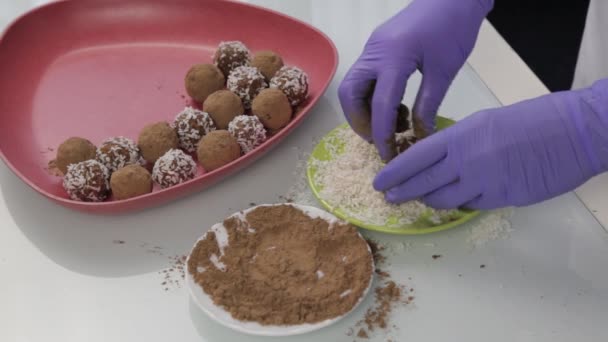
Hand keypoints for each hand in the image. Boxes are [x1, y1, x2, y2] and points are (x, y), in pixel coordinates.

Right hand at [338, 0, 492, 160]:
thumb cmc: (454, 29)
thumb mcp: (444, 72)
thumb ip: (428, 106)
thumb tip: (420, 137)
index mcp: (393, 58)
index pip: (380, 105)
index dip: (382, 134)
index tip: (388, 154)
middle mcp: (374, 53)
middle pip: (349, 95)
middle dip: (360, 122)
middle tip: (380, 138)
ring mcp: (371, 49)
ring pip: (352, 87)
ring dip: (363, 111)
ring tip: (390, 124)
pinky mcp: (376, 48)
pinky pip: (363, 78)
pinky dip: (370, 97)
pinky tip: (394, 106)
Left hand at [374, 79, 607, 209]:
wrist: (573, 133)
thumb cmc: (533, 120)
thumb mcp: (485, 122)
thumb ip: (459, 142)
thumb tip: (440, 158)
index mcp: (461, 136)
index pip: (416, 157)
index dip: (394, 171)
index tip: (379, 181)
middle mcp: (466, 161)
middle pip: (423, 182)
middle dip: (402, 192)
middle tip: (389, 198)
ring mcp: (483, 182)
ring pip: (443, 200)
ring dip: (429, 200)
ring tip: (421, 199)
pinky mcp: (501, 199)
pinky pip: (469, 206)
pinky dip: (459, 205)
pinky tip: (456, 201)